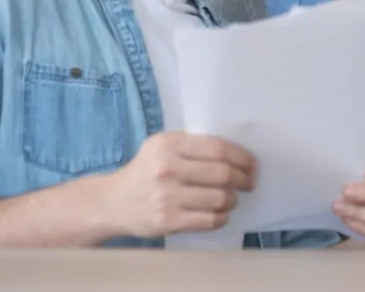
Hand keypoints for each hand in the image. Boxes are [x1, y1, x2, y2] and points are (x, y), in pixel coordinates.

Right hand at [104, 131, 255, 238]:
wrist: (112, 202)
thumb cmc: (145, 170)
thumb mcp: (160, 146)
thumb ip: (191, 145)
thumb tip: (235, 153)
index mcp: (168, 144)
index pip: (217, 148)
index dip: (241, 157)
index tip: (252, 164)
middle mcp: (167, 168)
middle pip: (222, 173)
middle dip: (243, 179)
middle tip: (249, 182)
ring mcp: (167, 197)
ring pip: (219, 198)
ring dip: (232, 200)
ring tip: (231, 199)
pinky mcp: (168, 221)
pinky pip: (209, 220)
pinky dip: (221, 217)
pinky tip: (219, 214)